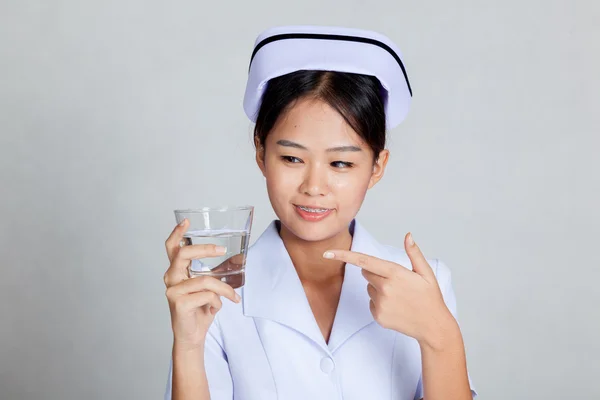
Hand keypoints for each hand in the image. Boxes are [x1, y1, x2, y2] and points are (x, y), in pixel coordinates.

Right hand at [164, 219, 240, 351]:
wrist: (192, 336)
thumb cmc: (199, 310)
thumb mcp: (209, 288)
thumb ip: (216, 273)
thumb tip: (239, 259)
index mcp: (176, 272)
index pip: (171, 248)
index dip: (177, 233)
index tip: (186, 221)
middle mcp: (171, 279)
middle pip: (183, 254)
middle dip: (204, 249)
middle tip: (221, 249)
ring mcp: (173, 291)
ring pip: (205, 280)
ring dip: (224, 289)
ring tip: (233, 297)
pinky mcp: (179, 304)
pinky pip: (207, 295)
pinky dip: (217, 302)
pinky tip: (214, 309)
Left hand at [323, 233, 454, 344]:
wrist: (433, 326)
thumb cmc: (430, 297)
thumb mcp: (426, 273)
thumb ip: (414, 253)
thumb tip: (407, 235)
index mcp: (395, 273)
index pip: (364, 261)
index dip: (344, 256)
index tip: (328, 253)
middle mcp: (385, 288)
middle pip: (366, 273)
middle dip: (376, 273)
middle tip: (396, 282)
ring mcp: (380, 304)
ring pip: (369, 288)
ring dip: (379, 289)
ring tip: (399, 297)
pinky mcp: (378, 316)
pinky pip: (371, 302)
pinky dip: (380, 303)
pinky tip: (396, 307)